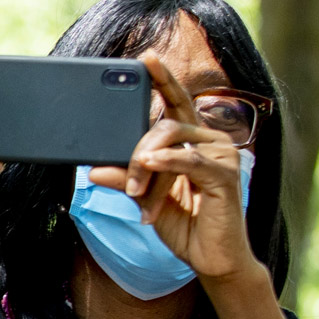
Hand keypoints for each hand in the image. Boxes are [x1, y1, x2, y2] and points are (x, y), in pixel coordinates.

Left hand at [87, 55, 255, 281]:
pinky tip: (150, 163)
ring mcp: (222, 156)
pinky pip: (190, 160)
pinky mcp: (226, 176)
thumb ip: (124, 179)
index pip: (176, 101)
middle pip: (166, 122)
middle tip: (126, 178)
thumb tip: (92, 167)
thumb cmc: (182, 225)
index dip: (163, 78)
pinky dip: (167, 161)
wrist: (211, 260)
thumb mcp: (143, 198)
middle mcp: (210, 141)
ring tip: (136, 192)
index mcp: (193, 140)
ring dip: (146, 165)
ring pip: (172, 139)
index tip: (146, 58)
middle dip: (137, 147)